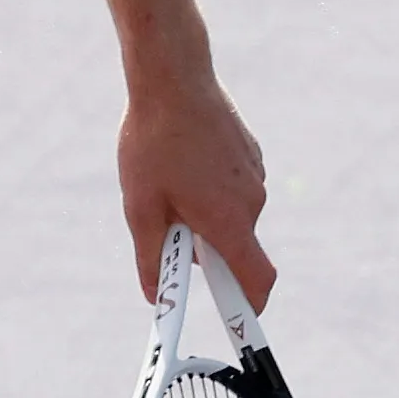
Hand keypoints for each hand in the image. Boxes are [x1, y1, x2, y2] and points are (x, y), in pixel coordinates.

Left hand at [121, 63, 272, 304]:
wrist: (173, 76)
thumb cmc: (153, 141)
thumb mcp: (140, 206)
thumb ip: (150, 257)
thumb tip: (154, 294)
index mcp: (229, 220)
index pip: (258, 280)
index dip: (252, 307)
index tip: (240, 321)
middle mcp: (252, 201)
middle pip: (236, 248)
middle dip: (204, 250)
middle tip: (166, 226)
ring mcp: (255, 175)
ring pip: (232, 215)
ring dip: (204, 215)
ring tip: (169, 182)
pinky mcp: (251, 154)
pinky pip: (233, 188)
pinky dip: (211, 189)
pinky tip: (183, 160)